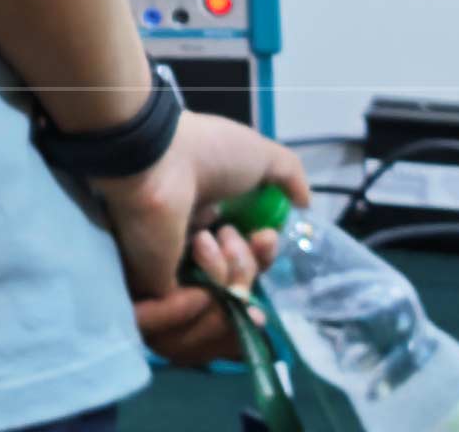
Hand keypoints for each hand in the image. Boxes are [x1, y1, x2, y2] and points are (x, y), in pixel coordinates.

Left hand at [94, 110, 306, 364]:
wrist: (157, 159)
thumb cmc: (205, 152)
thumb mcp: (260, 155)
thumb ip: (288, 176)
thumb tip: (304, 204)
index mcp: (208, 219)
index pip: (245, 260)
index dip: (263, 256)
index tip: (266, 237)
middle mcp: (188, 245)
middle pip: (239, 283)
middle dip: (251, 265)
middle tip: (244, 236)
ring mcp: (171, 267)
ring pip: (224, 298)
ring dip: (232, 268)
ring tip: (209, 235)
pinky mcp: (154, 286)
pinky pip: (197, 306)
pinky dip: (211, 282)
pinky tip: (202, 248)